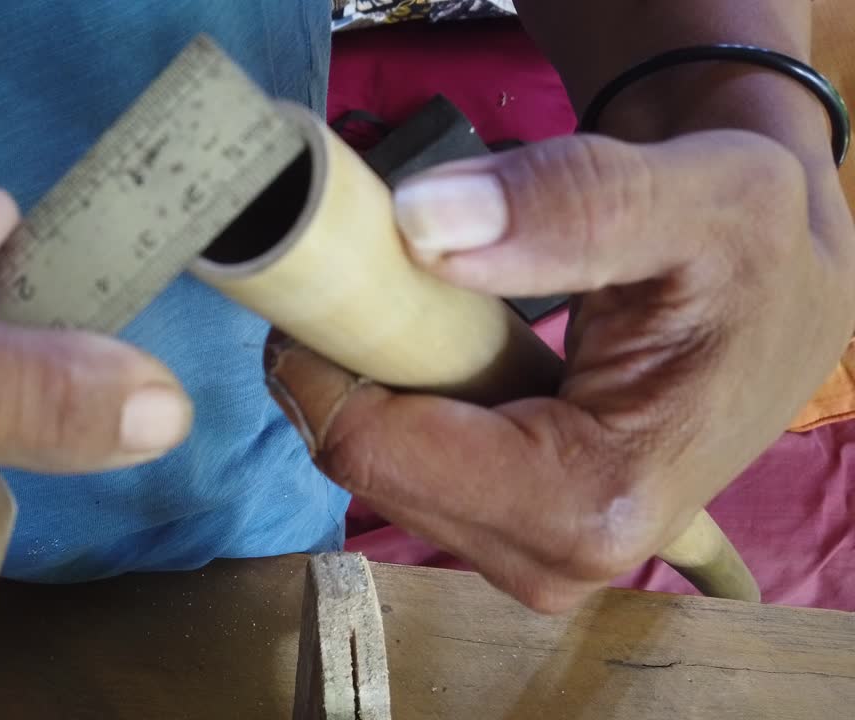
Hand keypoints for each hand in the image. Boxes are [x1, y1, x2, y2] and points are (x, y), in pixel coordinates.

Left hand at [266, 130, 854, 612]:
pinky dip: (398, 399)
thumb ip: (567, 205)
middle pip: (365, 463)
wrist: (776, 288)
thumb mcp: (695, 196)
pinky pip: (402, 468)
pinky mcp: (514, 534)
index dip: (328, 351)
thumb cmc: (752, 249)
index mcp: (595, 502)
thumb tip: (420, 226)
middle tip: (392, 268)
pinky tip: (445, 348)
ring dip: (374, 376)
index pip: (374, 449)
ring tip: (435, 302)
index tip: (339, 261)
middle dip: (351, 362)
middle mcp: (555, 558)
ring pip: (372, 466)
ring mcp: (530, 555)